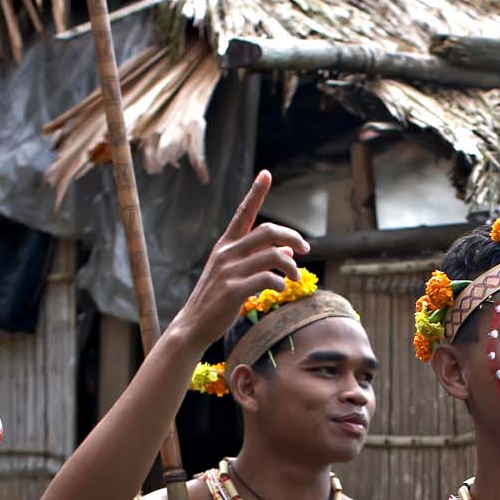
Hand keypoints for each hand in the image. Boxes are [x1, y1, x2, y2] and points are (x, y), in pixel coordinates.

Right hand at [171, 171, 311, 351]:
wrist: (193, 325)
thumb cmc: (217, 299)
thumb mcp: (235, 274)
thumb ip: (258, 259)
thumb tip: (288, 251)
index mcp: (226, 245)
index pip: (243, 212)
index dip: (256, 192)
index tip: (266, 174)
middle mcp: (227, 253)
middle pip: (268, 231)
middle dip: (293, 237)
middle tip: (305, 249)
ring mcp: (229, 271)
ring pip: (273, 256)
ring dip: (291, 266)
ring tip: (295, 277)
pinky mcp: (233, 290)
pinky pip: (268, 279)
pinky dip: (280, 282)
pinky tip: (281, 288)